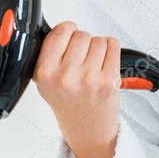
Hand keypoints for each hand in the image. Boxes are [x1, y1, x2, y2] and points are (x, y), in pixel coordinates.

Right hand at [33, 21, 121, 149]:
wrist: (86, 129)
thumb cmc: (68, 102)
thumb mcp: (45, 81)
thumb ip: (49, 55)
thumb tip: (61, 28)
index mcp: (45, 73)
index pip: (59, 32)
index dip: (67, 30)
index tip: (68, 35)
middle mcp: (66, 76)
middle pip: (81, 35)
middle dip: (82, 42)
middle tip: (81, 57)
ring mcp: (89, 78)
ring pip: (98, 40)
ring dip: (97, 47)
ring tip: (92, 63)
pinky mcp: (109, 80)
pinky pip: (113, 45)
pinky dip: (111, 48)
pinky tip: (104, 62)